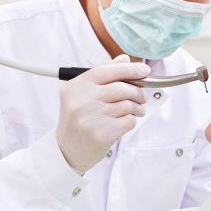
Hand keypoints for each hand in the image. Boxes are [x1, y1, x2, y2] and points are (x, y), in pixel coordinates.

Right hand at [55, 55, 148, 173]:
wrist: (67, 150)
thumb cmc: (78, 120)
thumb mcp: (83, 94)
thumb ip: (103, 75)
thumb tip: (124, 59)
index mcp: (75, 87)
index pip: (106, 70)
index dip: (128, 69)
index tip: (143, 70)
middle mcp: (80, 101)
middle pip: (121, 88)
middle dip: (137, 91)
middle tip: (141, 96)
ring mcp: (90, 118)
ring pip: (127, 105)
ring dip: (137, 107)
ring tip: (136, 110)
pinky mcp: (101, 134)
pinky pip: (128, 120)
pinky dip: (132, 120)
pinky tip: (126, 121)